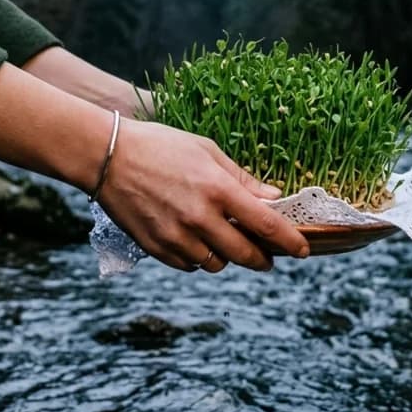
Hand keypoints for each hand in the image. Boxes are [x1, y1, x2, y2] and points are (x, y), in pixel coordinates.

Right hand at [98, 119, 310, 272]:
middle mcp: (200, 218)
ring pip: (217, 264)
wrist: (108, 157)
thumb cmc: (160, 147)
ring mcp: (177, 236)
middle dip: (263, 259)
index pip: (266, 226)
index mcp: (218, 190)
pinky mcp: (157, 247)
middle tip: (268, 258)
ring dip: (228, 257)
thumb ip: (242, 179)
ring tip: (225, 241)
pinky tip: (197, 241)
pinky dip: (199, 258)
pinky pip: (190, 265)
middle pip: (245, 255)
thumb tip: (273, 198)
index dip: (290, 242)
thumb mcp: (207, 151)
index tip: (302, 250)